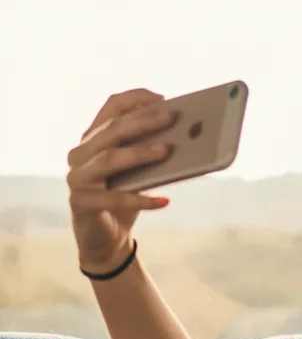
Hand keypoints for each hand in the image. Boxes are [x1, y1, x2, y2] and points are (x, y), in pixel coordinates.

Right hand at [67, 89, 173, 272]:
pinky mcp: (81, 203)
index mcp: (94, 138)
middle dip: (143, 122)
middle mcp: (80, 153)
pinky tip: (165, 201)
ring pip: (109, 159)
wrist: (108, 240)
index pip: (110, 107)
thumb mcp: (140, 173)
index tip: (162, 97)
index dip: (135, 99)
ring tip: (167, 151)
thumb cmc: (126, 198)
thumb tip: (187, 140)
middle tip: (172, 118)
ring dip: (140, 153)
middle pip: (112, 130)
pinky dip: (141, 199)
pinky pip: (113, 198)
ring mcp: (77, 178)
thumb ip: (151, 154)